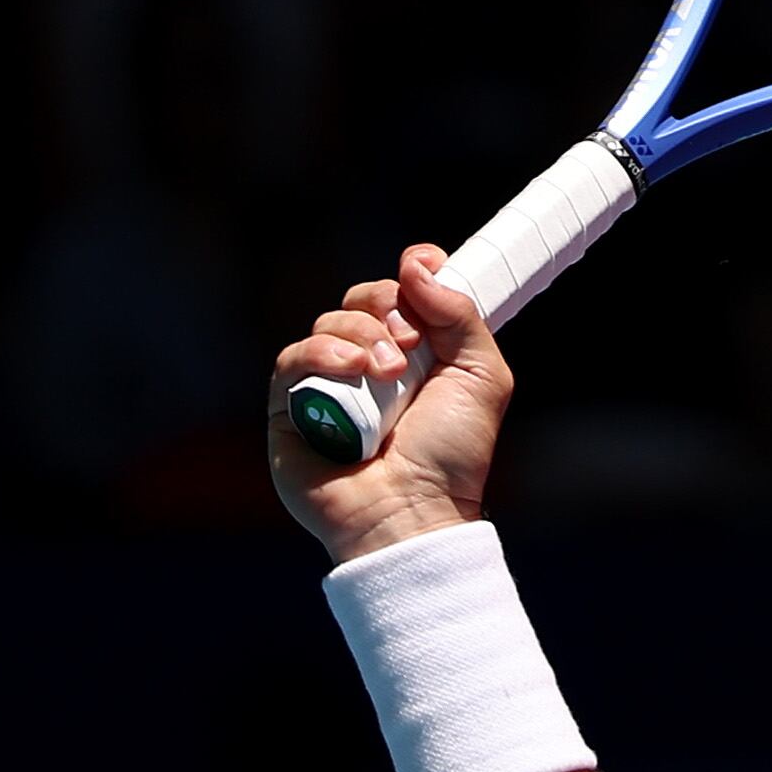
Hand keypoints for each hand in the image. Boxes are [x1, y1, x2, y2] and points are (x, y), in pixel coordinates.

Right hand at [266, 247, 514, 565]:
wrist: (414, 509)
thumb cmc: (451, 455)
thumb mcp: (482, 377)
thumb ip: (460, 317)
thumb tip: (419, 264)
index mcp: (419, 353)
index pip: (403, 292)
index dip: (411, 271)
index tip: (423, 262)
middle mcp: (372, 364)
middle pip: (363, 299)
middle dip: (386, 305)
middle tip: (409, 340)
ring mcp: (330, 385)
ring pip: (328, 323)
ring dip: (362, 335)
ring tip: (389, 371)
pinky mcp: (289, 408)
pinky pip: (293, 358)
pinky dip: (324, 354)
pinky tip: (355, 371)